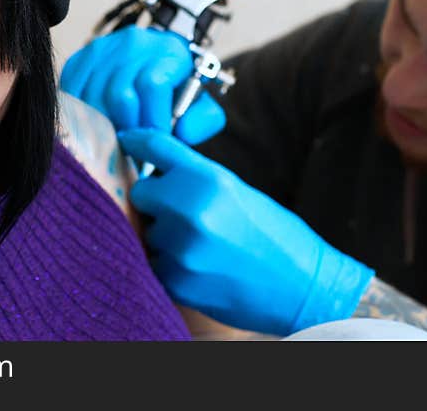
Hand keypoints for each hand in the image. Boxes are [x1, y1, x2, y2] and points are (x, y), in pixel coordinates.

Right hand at [60, 26, 225, 143]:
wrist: (151, 66)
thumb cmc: (176, 93)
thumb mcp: (201, 106)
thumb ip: (202, 122)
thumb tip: (180, 133)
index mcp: (168, 51)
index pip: (153, 86)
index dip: (153, 122)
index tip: (156, 142)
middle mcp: (133, 43)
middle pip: (120, 95)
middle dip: (128, 130)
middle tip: (134, 149)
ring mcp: (102, 49)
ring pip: (94, 98)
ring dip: (105, 128)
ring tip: (117, 142)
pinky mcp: (78, 61)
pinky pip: (73, 95)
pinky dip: (83, 119)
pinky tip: (97, 130)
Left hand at [118, 128, 374, 335]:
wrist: (301, 286)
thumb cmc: (273, 233)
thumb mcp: (235, 190)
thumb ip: (193, 177)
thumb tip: (154, 169)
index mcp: (208, 179)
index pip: (155, 147)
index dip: (136, 140)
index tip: (125, 140)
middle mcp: (190, 210)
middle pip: (141, 192)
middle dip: (154, 199)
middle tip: (179, 211)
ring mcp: (181, 248)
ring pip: (146, 231)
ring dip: (162, 236)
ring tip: (199, 245)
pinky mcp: (176, 281)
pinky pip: (152, 262)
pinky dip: (168, 264)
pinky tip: (198, 266)